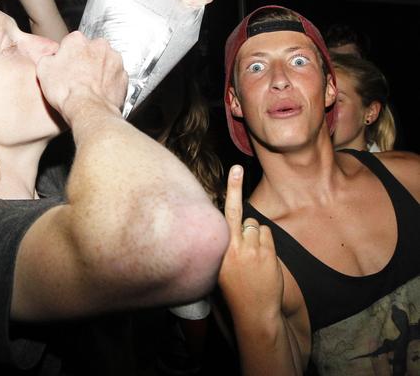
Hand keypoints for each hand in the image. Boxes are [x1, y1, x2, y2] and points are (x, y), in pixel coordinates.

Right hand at [35, 32, 127, 124]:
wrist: (88, 111)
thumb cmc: (66, 91)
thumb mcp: (43, 70)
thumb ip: (49, 57)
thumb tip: (52, 59)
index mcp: (77, 40)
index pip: (71, 42)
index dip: (67, 56)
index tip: (65, 67)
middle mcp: (99, 45)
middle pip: (91, 50)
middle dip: (85, 60)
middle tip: (77, 77)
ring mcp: (114, 60)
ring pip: (105, 62)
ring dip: (98, 70)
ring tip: (89, 87)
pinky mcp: (124, 76)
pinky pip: (115, 76)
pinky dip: (109, 83)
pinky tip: (99, 92)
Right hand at [218, 166, 283, 321]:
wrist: (254, 312)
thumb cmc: (235, 288)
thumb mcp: (221, 266)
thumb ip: (226, 243)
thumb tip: (235, 221)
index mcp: (217, 248)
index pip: (223, 214)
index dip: (231, 189)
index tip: (236, 169)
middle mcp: (232, 245)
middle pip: (239, 213)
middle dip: (236, 189)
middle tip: (236, 170)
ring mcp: (251, 249)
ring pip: (255, 225)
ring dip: (255, 236)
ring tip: (252, 257)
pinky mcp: (266, 253)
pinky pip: (267, 235)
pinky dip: (265, 243)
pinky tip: (262, 259)